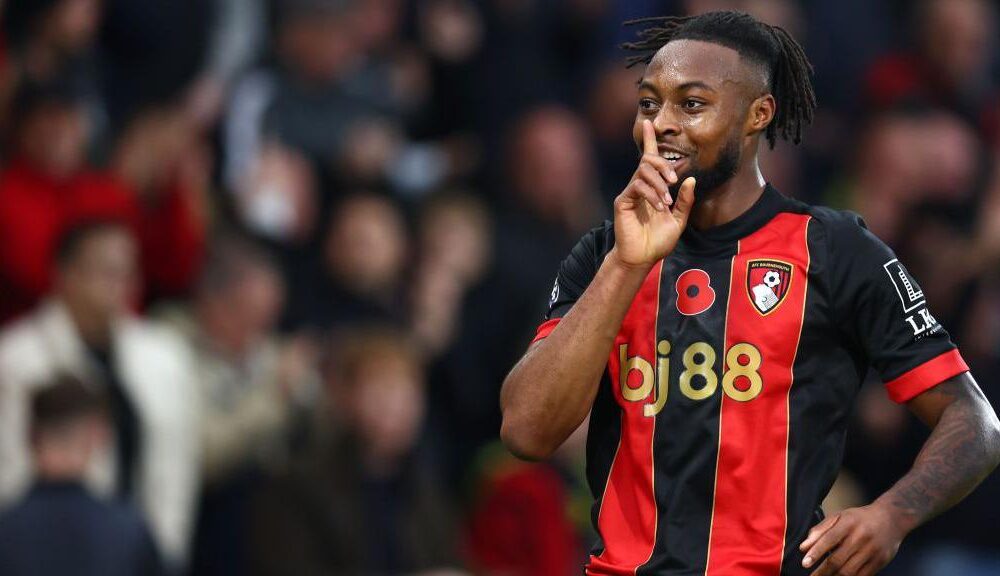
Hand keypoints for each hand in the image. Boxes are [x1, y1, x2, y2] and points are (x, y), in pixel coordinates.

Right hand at [612, 119, 695, 268]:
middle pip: (648, 159)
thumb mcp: (679, 221)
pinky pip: (637, 186)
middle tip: (674, 182)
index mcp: (652, 188)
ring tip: (667, 201)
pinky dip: (651, 194)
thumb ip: (685, 202)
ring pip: (643, 170)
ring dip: (659, 183)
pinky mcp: (623, 201)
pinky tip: (659, 207)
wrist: (642, 258)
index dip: (649, 140)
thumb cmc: (658, 241)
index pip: (650, 160)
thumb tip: (690, 180)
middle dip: (664, 165)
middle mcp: (639, 186)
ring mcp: (630, 192)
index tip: (648, 124)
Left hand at [799, 503, 907, 575]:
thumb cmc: (860, 518)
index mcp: (848, 523)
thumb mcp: (839, 517)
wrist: (892, 519)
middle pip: (838, 559)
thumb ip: (820, 530)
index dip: (815, 553)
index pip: (829, 540)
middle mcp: (860, 537)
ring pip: (849, 571)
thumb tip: (803, 547)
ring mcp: (871, 551)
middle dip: (822, 571)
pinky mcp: (880, 561)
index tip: (805, 563)